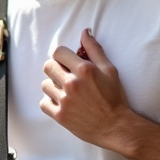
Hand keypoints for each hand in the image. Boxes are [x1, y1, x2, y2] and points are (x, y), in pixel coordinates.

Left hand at [40, 29, 132, 148]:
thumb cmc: (115, 97)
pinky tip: (61, 102)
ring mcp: (64, 100)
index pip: (58, 52)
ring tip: (65, 91)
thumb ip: (95, 50)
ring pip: (45, 85)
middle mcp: (71, 83)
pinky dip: (50, 102)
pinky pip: (43, 103)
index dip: (62, 55)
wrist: (116, 127)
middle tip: (65, 75)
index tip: (67, 62)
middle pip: (48, 66)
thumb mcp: (110, 70)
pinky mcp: (60, 116)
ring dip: (53, 86)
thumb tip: (85, 32)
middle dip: (55, 68)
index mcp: (84, 70)